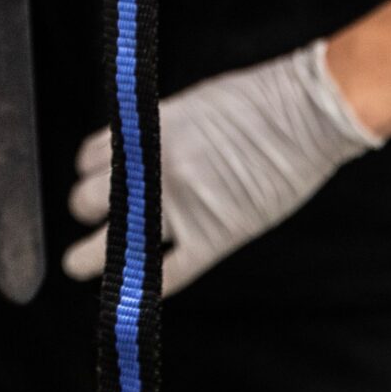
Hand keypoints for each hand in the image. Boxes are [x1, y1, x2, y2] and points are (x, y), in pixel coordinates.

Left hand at [62, 40, 380, 294]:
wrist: (310, 113)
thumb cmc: (260, 101)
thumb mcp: (192, 103)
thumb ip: (158, 130)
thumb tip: (136, 148)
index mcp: (149, 130)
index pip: (89, 157)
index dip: (90, 171)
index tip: (95, 179)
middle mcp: (155, 168)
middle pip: (87, 200)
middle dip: (86, 209)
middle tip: (91, 217)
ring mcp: (182, 205)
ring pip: (115, 244)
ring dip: (93, 256)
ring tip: (80, 263)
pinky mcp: (215, 235)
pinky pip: (167, 273)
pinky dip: (144, 285)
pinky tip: (131, 290)